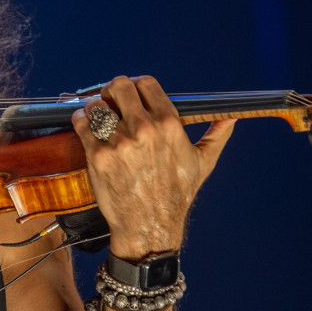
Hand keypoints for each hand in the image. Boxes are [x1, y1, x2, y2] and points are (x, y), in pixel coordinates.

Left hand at [70, 76, 234, 259]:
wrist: (150, 226)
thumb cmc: (176, 196)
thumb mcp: (203, 163)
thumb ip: (217, 135)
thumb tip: (231, 117)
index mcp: (169, 125)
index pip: (146, 83)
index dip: (135, 85)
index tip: (129, 94)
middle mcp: (145, 130)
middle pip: (118, 86)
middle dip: (111, 90)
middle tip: (109, 100)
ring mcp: (120, 143)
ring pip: (97, 104)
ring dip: (94, 107)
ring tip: (97, 116)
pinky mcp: (99, 156)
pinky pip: (82, 123)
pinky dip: (80, 119)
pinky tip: (85, 125)